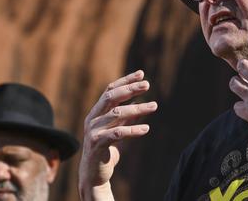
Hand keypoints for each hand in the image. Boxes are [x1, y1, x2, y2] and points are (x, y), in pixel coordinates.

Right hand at [78, 70, 157, 199]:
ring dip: (137, 108)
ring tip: (155, 106)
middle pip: (111, 97)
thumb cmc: (106, 148)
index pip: (110, 90)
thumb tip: (142, 102)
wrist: (93, 174)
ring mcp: (93, 131)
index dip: (125, 81)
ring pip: (116, 114)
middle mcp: (93, 118)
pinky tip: (146, 128)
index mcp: (97, 112)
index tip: (141, 74)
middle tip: (147, 84)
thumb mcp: (118, 128)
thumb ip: (127, 116)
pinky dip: (132, 130)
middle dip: (129, 89)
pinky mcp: (97, 144)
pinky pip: (117, 134)